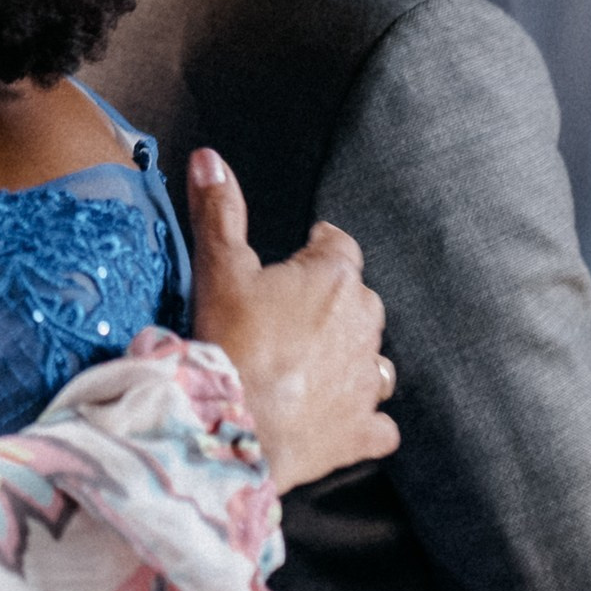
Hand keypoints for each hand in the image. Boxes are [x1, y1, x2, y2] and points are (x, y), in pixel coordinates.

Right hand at [186, 148, 398, 491]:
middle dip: (334, 304)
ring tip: (319, 364)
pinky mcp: (361, 430)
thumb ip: (219, 211)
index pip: (340, 246)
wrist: (230, 428)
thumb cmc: (228, 345)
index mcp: (333, 279)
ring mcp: (365, 382)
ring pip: (376, 360)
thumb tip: (211, 160)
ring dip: (353, 358)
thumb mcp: (217, 268)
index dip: (318, 247)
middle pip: (360, 301)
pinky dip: (365, 420)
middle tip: (293, 314)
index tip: (306, 250)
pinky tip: (343, 419)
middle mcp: (362, 326)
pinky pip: (380, 424)